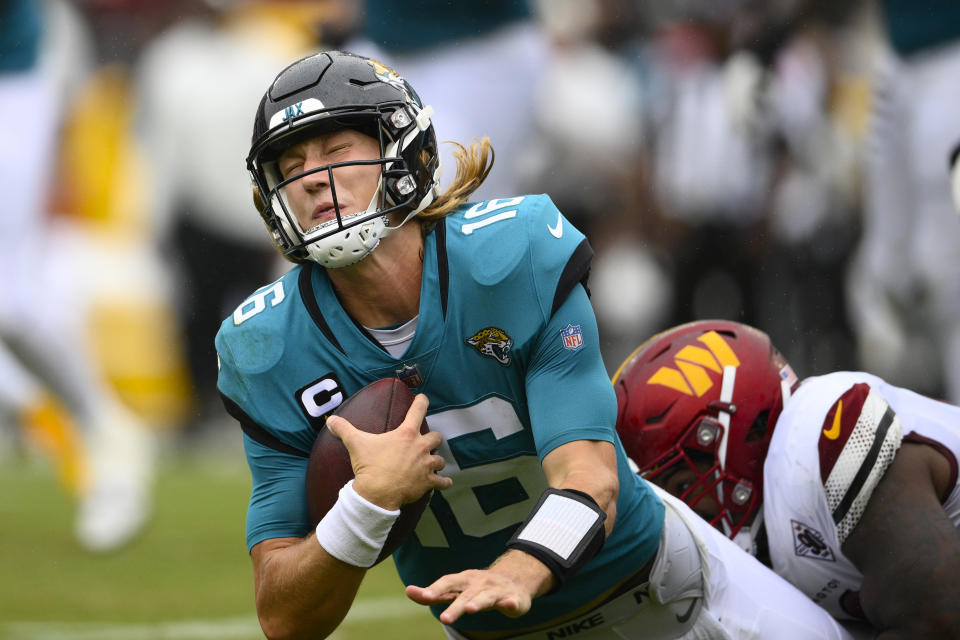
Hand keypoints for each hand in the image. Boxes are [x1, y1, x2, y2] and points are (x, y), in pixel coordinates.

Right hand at [326, 394, 451, 509]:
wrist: (377, 493)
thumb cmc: (369, 466)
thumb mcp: (356, 443)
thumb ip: (344, 429)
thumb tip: (330, 420)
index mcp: (406, 434)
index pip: (417, 410)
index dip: (421, 402)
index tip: (424, 398)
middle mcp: (420, 447)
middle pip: (436, 437)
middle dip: (433, 438)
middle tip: (427, 441)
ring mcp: (426, 465)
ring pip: (440, 460)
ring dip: (436, 461)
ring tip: (433, 463)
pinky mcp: (428, 482)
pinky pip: (442, 481)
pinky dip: (443, 482)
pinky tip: (445, 483)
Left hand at [405, 550, 552, 623]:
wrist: (515, 579)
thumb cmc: (478, 587)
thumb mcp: (456, 589)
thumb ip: (434, 593)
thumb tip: (408, 591)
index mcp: (464, 581)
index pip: (448, 584)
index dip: (436, 589)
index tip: (423, 595)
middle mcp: (479, 583)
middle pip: (465, 595)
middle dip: (455, 606)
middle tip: (444, 619)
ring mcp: (497, 591)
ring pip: (487, 598)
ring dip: (479, 602)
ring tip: (470, 609)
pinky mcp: (513, 599)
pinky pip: (512, 601)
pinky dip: (510, 603)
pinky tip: (508, 605)